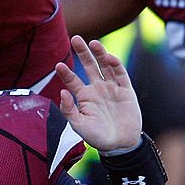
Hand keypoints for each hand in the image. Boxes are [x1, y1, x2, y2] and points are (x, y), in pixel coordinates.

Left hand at [55, 35, 140, 152]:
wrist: (120, 145)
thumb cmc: (97, 138)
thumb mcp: (79, 126)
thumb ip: (69, 110)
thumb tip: (62, 92)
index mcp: (84, 97)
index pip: (73, 80)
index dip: (66, 72)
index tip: (58, 65)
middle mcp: (97, 89)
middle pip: (89, 66)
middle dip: (82, 53)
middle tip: (75, 38)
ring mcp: (112, 88)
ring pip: (105, 66)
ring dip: (99, 54)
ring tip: (93, 43)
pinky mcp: (126, 90)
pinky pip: (120, 74)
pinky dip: (115, 65)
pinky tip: (109, 57)